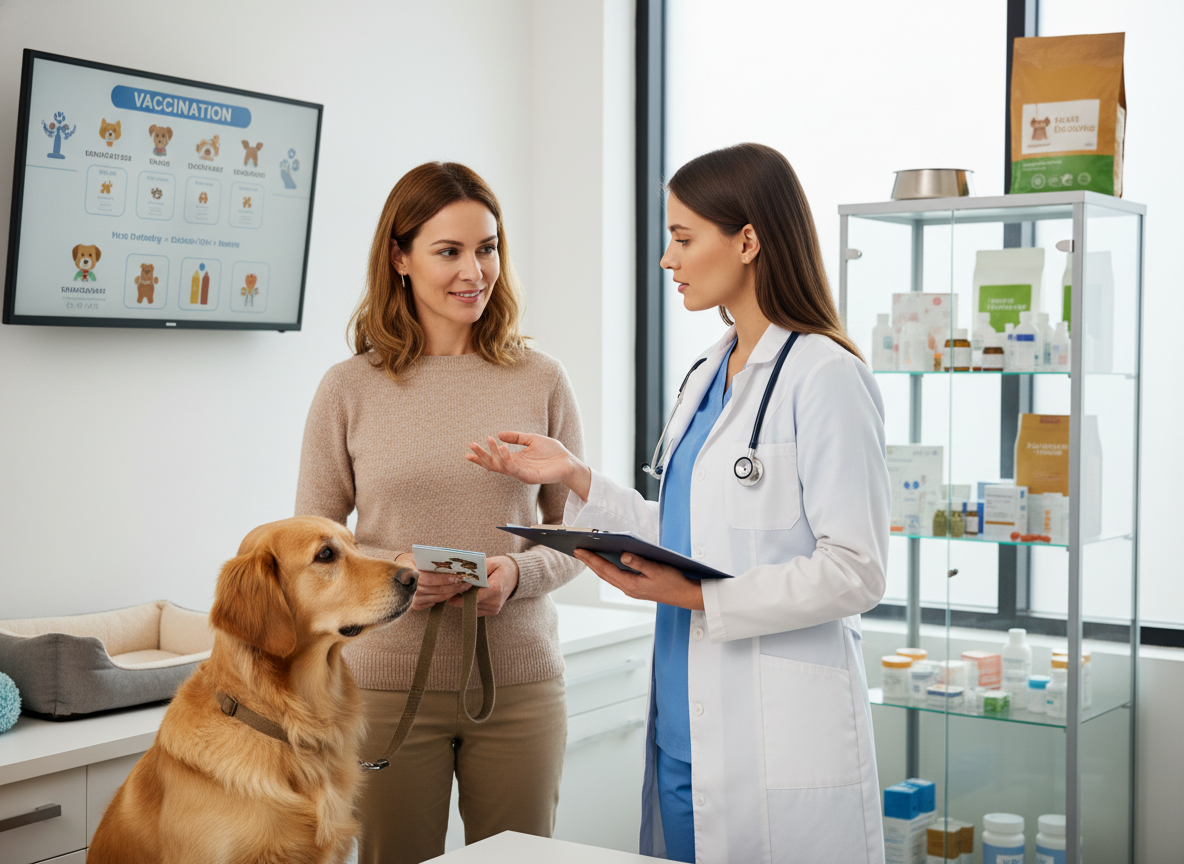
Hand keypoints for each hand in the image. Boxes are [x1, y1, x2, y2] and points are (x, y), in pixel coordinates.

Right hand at [397, 552, 471, 611]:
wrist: (388, 574)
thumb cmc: (405, 563)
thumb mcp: (415, 557)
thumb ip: (428, 561)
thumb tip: (448, 563)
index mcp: (410, 575)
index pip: (432, 579)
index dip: (446, 579)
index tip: (459, 577)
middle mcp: (410, 590)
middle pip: (437, 590)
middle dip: (454, 587)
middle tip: (466, 584)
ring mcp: (411, 600)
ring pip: (436, 598)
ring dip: (450, 594)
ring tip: (461, 589)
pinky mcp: (412, 606)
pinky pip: (430, 604)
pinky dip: (440, 600)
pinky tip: (449, 595)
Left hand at [447, 555, 518, 616]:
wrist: (516, 575)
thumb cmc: (503, 567)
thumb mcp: (492, 562)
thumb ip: (478, 569)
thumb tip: (463, 573)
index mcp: (495, 588)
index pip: (474, 597)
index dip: (460, 595)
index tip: (452, 590)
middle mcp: (495, 601)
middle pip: (471, 602)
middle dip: (461, 595)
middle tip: (455, 586)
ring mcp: (494, 608)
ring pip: (471, 607)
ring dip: (466, 599)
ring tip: (465, 588)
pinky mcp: (493, 611)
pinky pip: (476, 610)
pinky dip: (472, 603)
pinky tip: (472, 594)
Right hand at [466, 431, 591, 501]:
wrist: (568, 461)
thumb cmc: (552, 452)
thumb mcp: (531, 439)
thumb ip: (516, 437)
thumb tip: (499, 433)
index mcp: (515, 460)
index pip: (494, 460)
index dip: (481, 457)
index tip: (467, 453)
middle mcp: (515, 468)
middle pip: (493, 464)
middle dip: (482, 456)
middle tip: (471, 445)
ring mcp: (521, 473)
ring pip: (501, 466)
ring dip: (493, 454)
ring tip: (489, 440)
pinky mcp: (529, 476)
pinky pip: (514, 468)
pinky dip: (506, 458)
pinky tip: (502, 447)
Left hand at [574, 550, 703, 609]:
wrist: (684, 596)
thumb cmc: (673, 581)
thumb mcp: (657, 569)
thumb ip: (639, 562)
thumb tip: (623, 555)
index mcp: (631, 584)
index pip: (605, 569)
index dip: (591, 559)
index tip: (578, 550)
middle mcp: (628, 588)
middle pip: (603, 574)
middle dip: (589, 562)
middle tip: (576, 551)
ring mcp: (631, 590)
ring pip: (609, 576)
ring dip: (596, 566)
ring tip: (586, 556)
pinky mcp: (636, 588)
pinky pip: (616, 578)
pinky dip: (607, 569)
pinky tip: (605, 563)